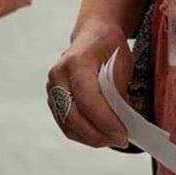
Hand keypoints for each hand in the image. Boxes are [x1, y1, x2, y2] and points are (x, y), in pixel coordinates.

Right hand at [46, 21, 132, 148]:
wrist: (92, 34)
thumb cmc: (108, 45)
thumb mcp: (122, 63)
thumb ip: (119, 91)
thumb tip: (121, 122)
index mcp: (76, 62)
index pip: (88, 99)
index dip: (105, 121)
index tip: (123, 135)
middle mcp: (58, 75)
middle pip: (74, 117)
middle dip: (99, 135)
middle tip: (121, 140)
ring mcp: (52, 88)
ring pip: (69, 125)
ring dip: (92, 138)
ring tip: (113, 139)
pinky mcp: (53, 99)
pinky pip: (66, 124)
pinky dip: (84, 134)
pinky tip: (100, 134)